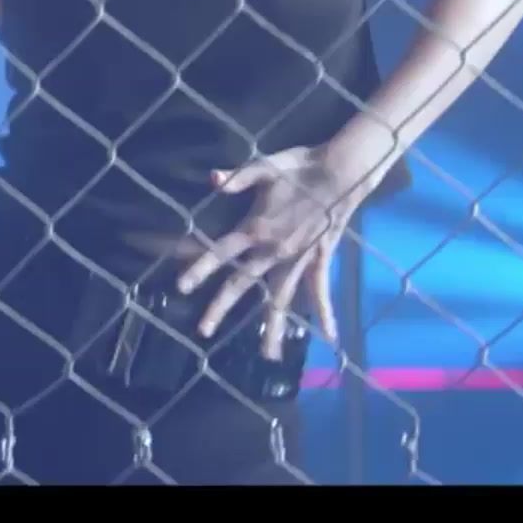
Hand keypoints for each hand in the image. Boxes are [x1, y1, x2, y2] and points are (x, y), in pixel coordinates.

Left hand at [177, 145, 370, 360]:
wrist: (342, 172)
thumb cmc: (300, 167)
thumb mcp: (264, 167)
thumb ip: (238, 177)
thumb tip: (213, 179)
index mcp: (256, 229)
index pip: (221, 253)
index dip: (200, 268)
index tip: (181, 287)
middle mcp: (274, 250)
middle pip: (242, 283)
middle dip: (221, 308)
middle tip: (203, 331)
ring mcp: (298, 258)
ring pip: (281, 298)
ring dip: (272, 327)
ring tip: (267, 355)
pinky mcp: (319, 259)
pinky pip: (320, 290)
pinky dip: (324, 313)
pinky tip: (330, 337)